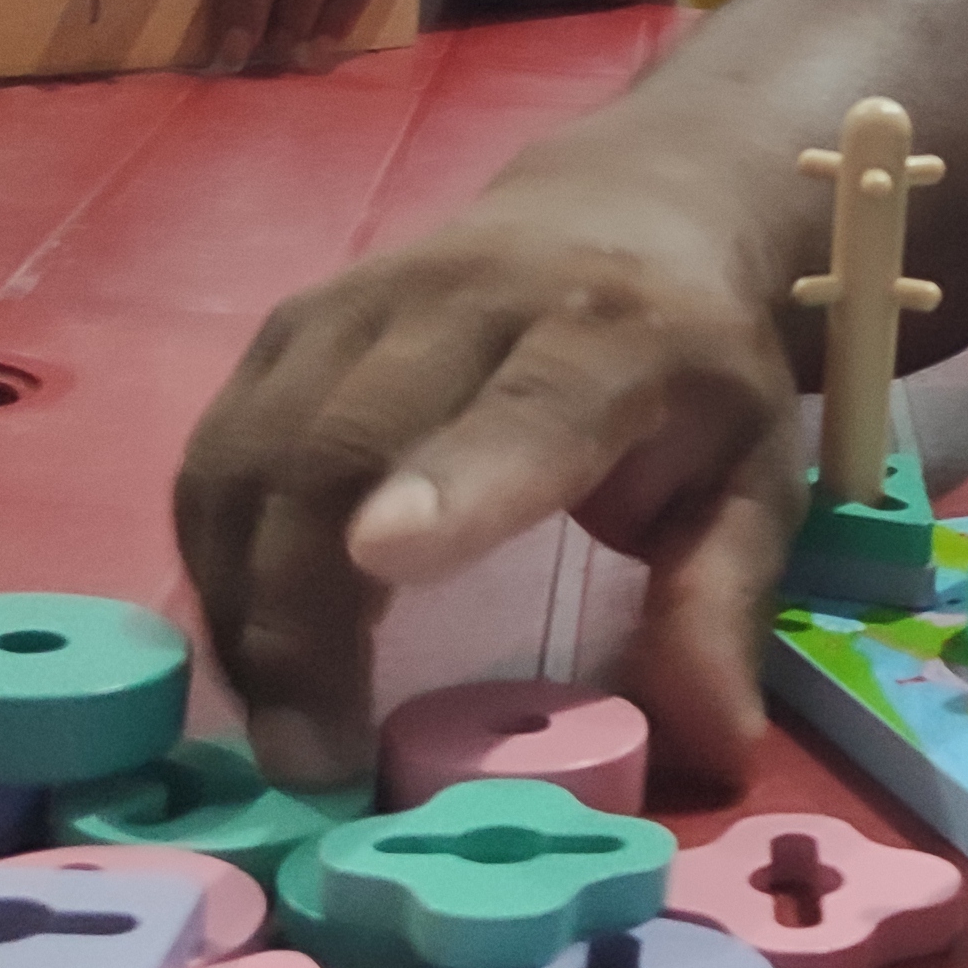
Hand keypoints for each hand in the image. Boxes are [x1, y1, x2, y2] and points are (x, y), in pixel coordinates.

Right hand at [172, 137, 806, 791]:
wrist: (623, 207)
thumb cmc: (691, 368)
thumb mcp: (752, 473)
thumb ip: (722, 597)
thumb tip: (716, 746)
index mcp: (608, 332)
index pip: (526, 405)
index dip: (455, 478)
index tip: (384, 558)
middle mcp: (467, 300)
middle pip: (344, 442)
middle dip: (306, 609)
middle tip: (316, 760)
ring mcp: (357, 304)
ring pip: (255, 450)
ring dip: (244, 604)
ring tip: (279, 728)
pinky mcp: (287, 327)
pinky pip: (218, 449)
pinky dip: (214, 560)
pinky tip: (246, 649)